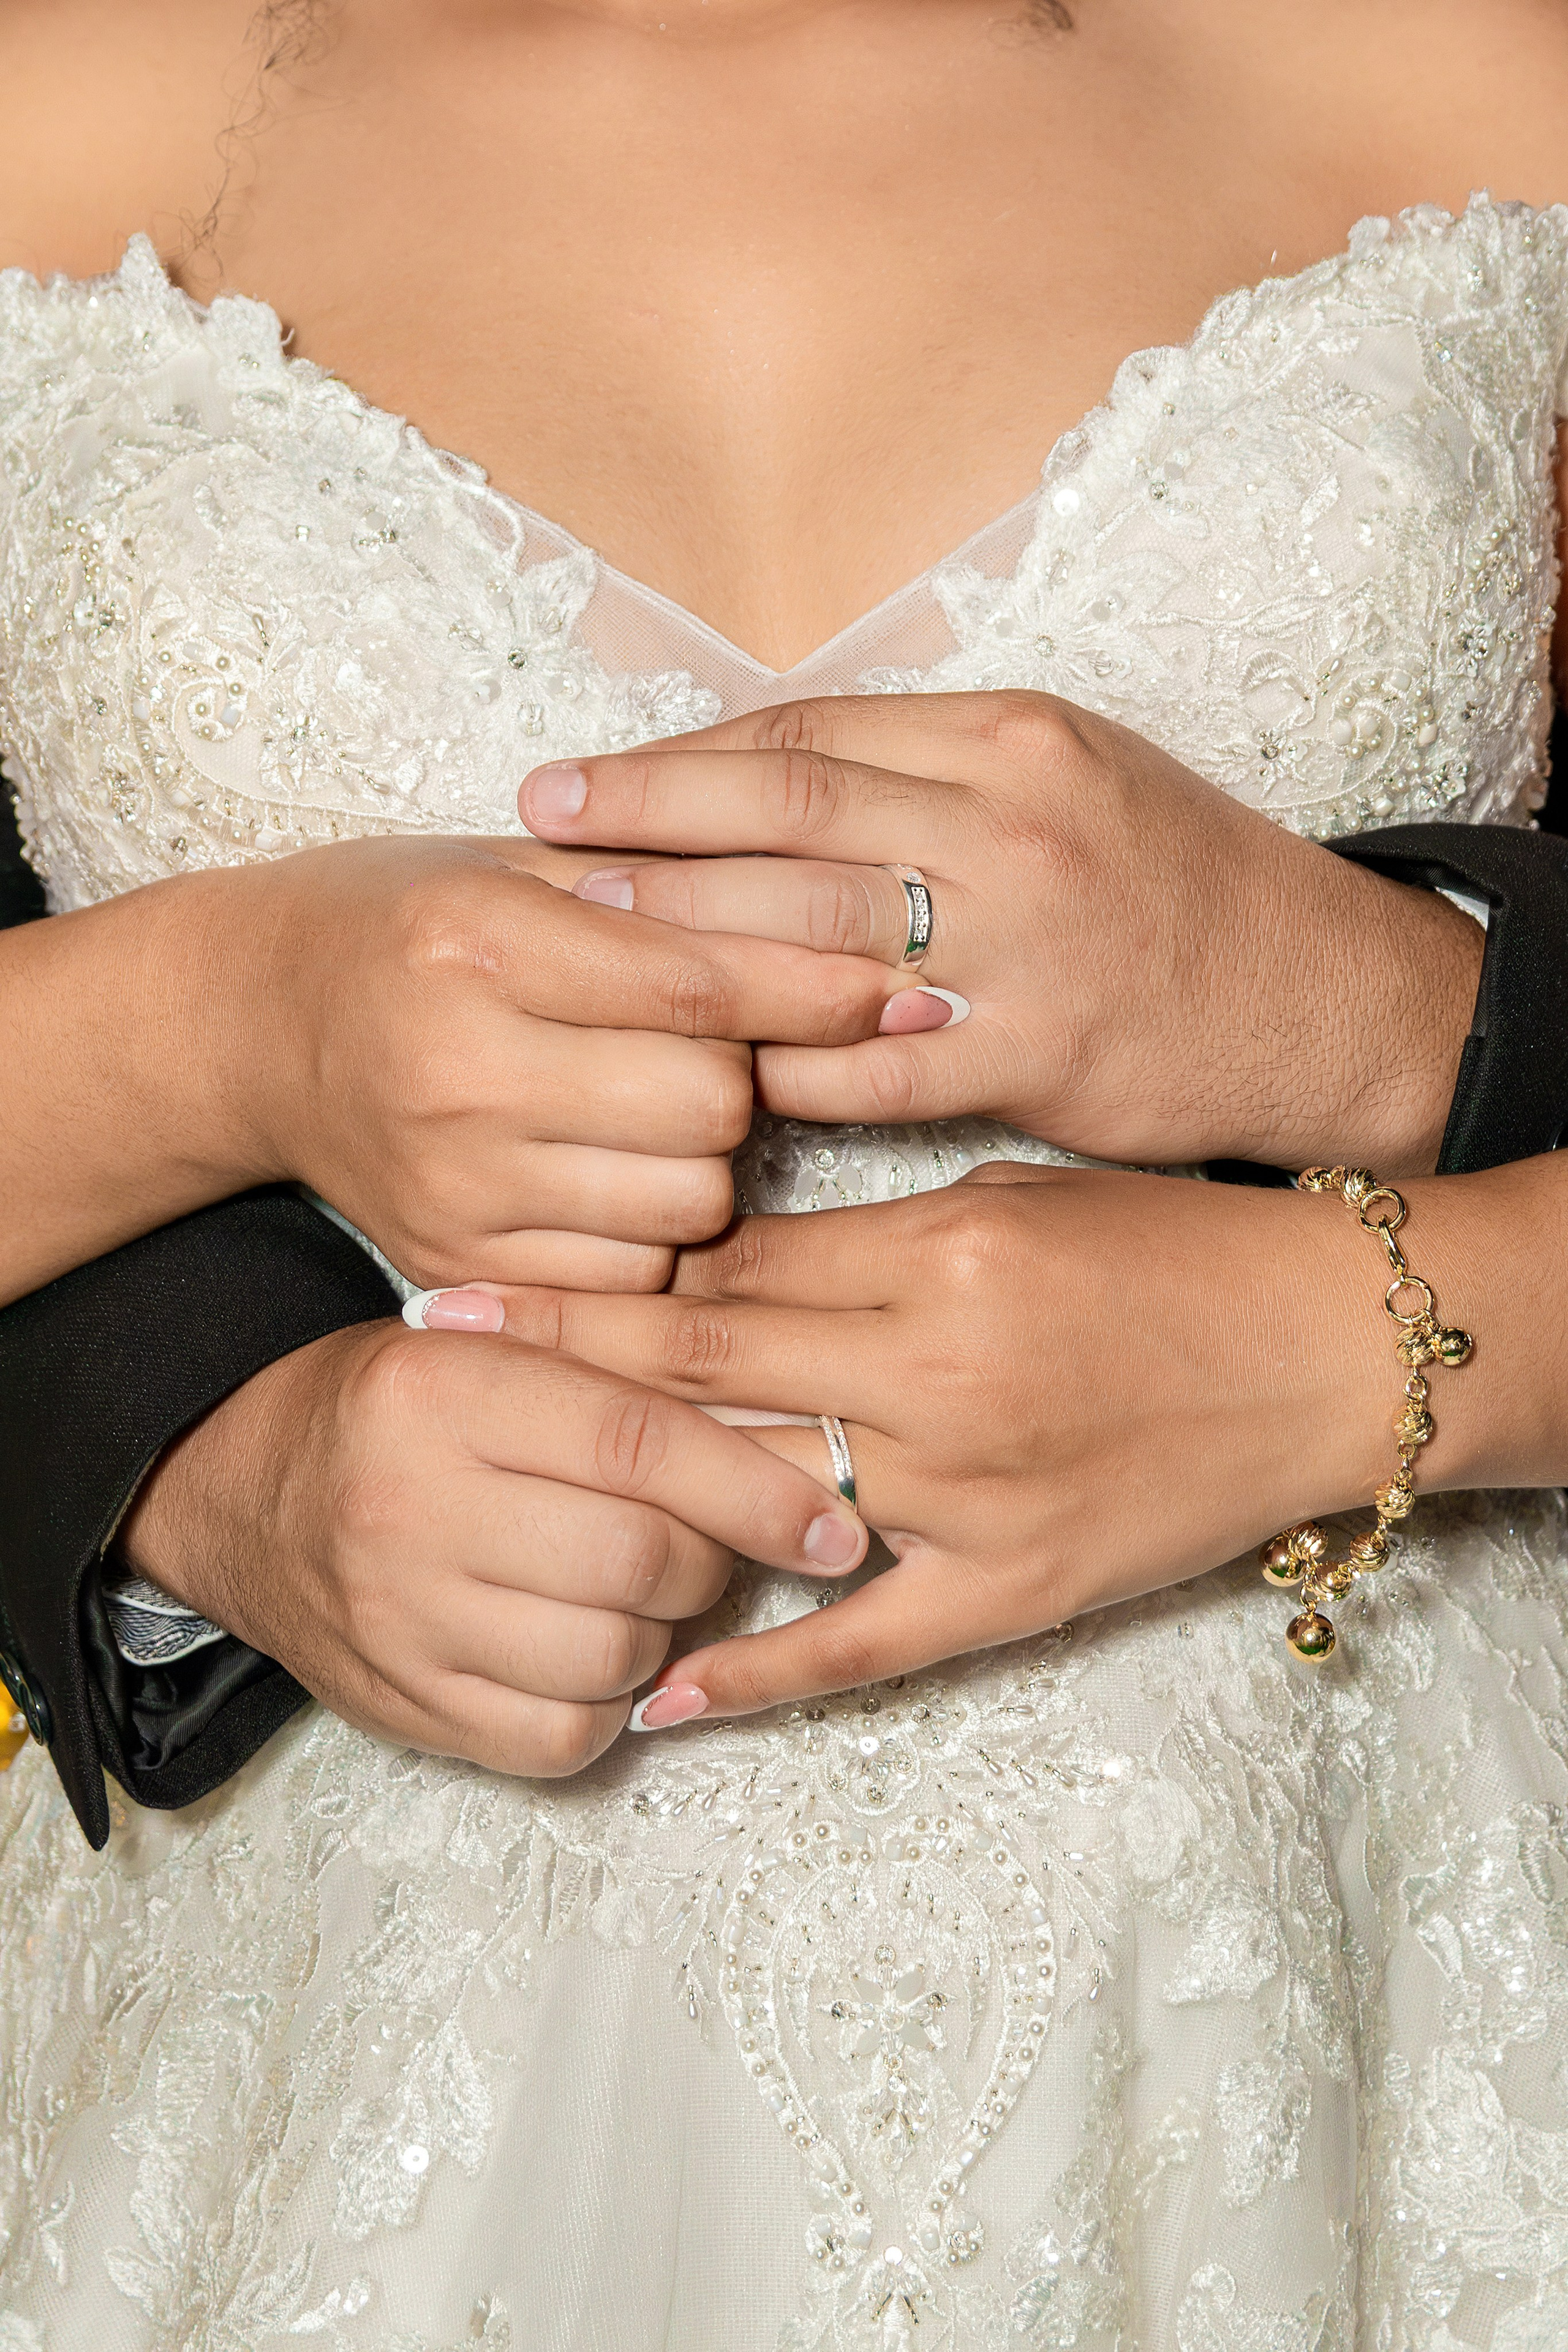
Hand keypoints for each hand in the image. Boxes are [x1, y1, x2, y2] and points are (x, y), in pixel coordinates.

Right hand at [119, 1314, 868, 1771]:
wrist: (244, 1486)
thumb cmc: (407, 1406)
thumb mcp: (497, 1348)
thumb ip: (625, 1379)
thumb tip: (791, 1449)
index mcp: (448, 1389)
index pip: (641, 1443)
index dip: (758, 1489)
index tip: (835, 1524)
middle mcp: (412, 1505)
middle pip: (639, 1561)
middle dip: (706, 1561)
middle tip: (702, 1543)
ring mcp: (400, 1618)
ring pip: (612, 1656)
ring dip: (657, 1632)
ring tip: (631, 1590)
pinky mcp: (402, 1705)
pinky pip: (560, 1738)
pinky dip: (602, 1705)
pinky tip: (582, 1652)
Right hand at [230, 832, 906, 1290]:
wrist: (254, 1026)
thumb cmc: (409, 925)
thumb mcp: (519, 870)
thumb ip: (672, 894)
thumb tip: (852, 944)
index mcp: (481, 941)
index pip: (699, 984)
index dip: (814, 990)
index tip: (894, 990)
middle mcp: (460, 1068)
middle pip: (710, 1108)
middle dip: (743, 1079)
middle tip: (710, 1050)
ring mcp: (452, 1182)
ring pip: (684, 1205)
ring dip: (704, 1163)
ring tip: (654, 1115)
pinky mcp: (453, 1264)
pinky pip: (627, 1277)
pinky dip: (649, 1236)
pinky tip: (614, 1181)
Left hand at [479, 1159, 1521, 1717]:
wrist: (1324, 1350)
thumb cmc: (1174, 1253)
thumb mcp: (1015, 1199)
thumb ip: (870, 1232)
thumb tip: (728, 1250)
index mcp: (939, 1259)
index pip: (728, 1268)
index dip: (599, 1271)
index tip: (489, 1267)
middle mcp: (937, 1377)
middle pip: (707, 1366)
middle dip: (560, 1351)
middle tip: (430, 1342)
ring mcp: (970, 1496)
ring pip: (762, 1498)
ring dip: (626, 1496)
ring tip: (501, 1494)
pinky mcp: (1012, 1589)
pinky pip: (862, 1645)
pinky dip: (756, 1675)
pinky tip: (657, 1697)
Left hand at [521, 693, 1483, 1175]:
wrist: (1320, 996)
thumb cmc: (1171, 883)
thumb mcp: (1066, 775)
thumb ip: (924, 771)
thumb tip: (759, 775)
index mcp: (1010, 738)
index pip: (802, 738)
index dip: (671, 764)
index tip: (569, 785)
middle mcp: (1012, 824)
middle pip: (784, 820)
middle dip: (639, 839)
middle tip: (531, 860)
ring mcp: (1026, 943)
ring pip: (812, 936)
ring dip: (683, 949)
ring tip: (577, 959)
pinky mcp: (1039, 1053)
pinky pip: (869, 1063)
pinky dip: (779, 1066)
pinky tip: (704, 1074)